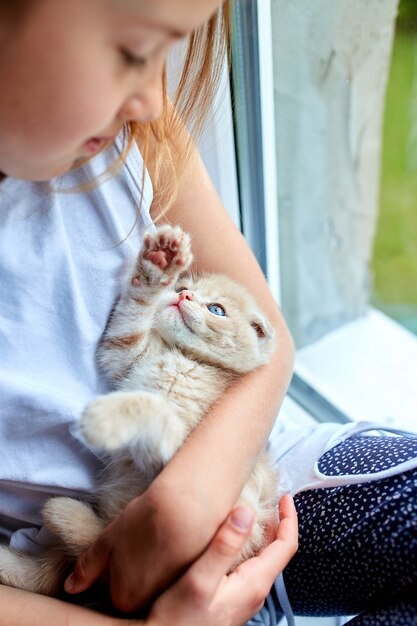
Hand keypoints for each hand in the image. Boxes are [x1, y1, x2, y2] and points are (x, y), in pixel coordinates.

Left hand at [64, 483, 221, 611]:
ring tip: (163, 538)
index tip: (127, 543)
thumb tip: (70, 587)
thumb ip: (87, 566)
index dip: (120, 562)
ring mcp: (175, 594)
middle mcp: (150, 605)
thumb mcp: (107, 540)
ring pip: (161, 583)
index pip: (116, 588)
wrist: (186, 507)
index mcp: (125, 599)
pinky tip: (181, 542)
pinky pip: (181, 575)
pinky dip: (179, 561)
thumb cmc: (144, 521)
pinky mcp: (197, 580)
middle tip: (146, 539)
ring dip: (161, 565)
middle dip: (140, 568)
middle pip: (139, 589)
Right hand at [144, 495, 297, 625]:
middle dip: (278, 523)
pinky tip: (231, 538)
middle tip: (270, 498)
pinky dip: (248, 545)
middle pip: (277, 551)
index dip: (289, 519)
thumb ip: (224, 546)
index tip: (285, 497)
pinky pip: (249, 566)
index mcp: (254, 583)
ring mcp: (244, 596)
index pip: (286, 547)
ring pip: (263, 558)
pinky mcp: (231, 598)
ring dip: (263, 534)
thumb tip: (246, 512)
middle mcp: (254, 591)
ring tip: (253, 511)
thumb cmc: (178, 619)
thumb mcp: (199, 578)